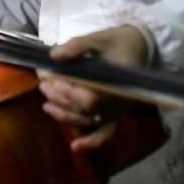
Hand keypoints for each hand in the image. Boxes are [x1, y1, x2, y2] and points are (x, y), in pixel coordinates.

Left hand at [40, 24, 148, 151]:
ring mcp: (116, 110)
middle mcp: (117, 102)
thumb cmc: (118, 42)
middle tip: (44, 84)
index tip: (53, 78)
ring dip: (65, 115)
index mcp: (116, 83)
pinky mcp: (114, 114)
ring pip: (88, 121)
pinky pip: (105, 134)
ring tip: (46, 104)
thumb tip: (54, 56)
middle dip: (61, 99)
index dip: (68, 92)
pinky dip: (91, 142)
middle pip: (86, 110)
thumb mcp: (98, 37)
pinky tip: (75, 146)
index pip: (90, 98)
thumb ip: (77, 46)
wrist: (138, 47)